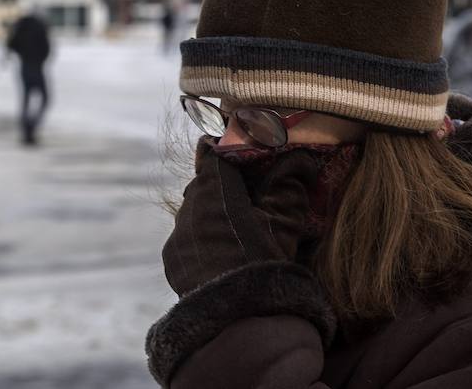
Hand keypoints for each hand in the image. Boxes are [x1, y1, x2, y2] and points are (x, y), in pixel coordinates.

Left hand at [162, 141, 318, 296]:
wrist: (238, 319)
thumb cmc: (265, 263)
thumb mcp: (286, 220)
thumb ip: (289, 182)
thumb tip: (300, 158)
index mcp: (211, 190)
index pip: (214, 153)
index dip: (231, 153)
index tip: (247, 160)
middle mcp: (187, 208)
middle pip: (204, 183)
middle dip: (224, 185)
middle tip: (250, 197)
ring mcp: (176, 235)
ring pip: (195, 212)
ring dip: (213, 215)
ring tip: (238, 231)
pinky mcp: (172, 260)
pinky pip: (188, 238)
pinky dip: (203, 239)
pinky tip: (224, 254)